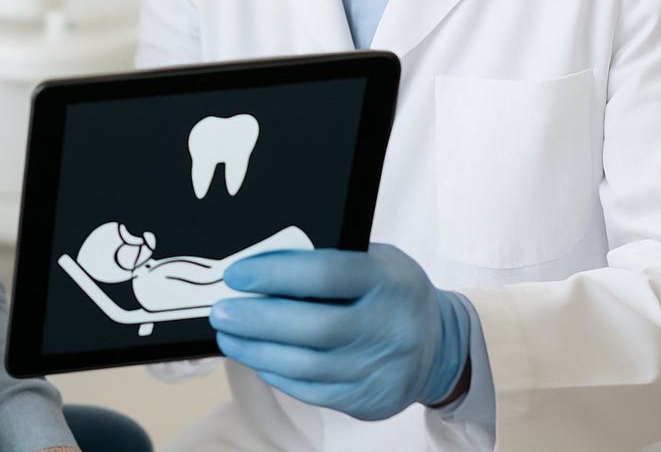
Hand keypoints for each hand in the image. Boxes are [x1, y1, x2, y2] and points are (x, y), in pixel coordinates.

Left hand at [208, 244, 469, 420]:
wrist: (439, 344)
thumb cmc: (390, 292)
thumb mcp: (372, 260)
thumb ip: (326, 259)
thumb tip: (259, 263)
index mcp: (388, 281)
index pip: (326, 274)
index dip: (275, 273)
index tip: (237, 274)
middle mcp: (388, 327)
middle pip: (313, 327)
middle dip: (257, 319)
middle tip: (222, 311)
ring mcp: (381, 369)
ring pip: (307, 366)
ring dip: (257, 351)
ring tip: (229, 336)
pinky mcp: (369, 400)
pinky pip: (313, 391)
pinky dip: (278, 374)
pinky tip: (257, 359)